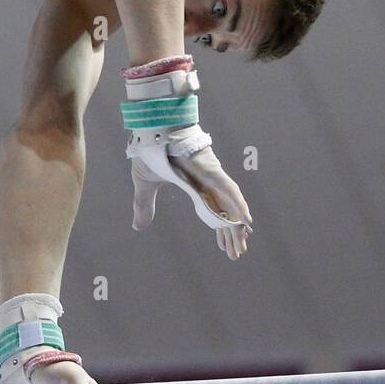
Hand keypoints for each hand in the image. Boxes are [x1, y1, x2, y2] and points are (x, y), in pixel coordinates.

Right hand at [131, 145, 252, 258]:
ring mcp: (211, 176)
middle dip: (231, 234)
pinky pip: (229, 190)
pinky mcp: (212, 170)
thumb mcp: (146, 185)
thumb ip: (145, 205)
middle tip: (237, 254)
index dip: (219, 230)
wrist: (150, 129)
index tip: (225, 248)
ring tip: (242, 246)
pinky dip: (239, 206)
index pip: (213, 213)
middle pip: (225, 213)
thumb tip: (138, 226)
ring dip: (236, 227)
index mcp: (195, 186)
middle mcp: (207, 183)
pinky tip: (246, 221)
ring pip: (230, 206)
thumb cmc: (150, 150)